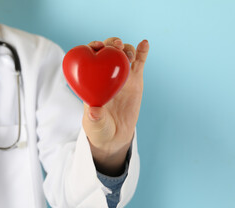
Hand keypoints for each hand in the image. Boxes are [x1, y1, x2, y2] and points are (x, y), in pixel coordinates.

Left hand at [82, 37, 148, 175]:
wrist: (115, 137)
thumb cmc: (100, 129)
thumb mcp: (95, 125)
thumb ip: (95, 118)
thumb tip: (94, 112)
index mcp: (92, 80)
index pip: (89, 58)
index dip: (92, 47)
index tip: (97, 46)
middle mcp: (106, 74)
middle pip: (108, 51)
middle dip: (111, 44)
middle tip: (116, 47)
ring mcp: (121, 76)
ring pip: (123, 54)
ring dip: (126, 48)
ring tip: (129, 54)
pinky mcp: (135, 81)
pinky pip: (139, 63)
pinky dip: (142, 52)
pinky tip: (144, 43)